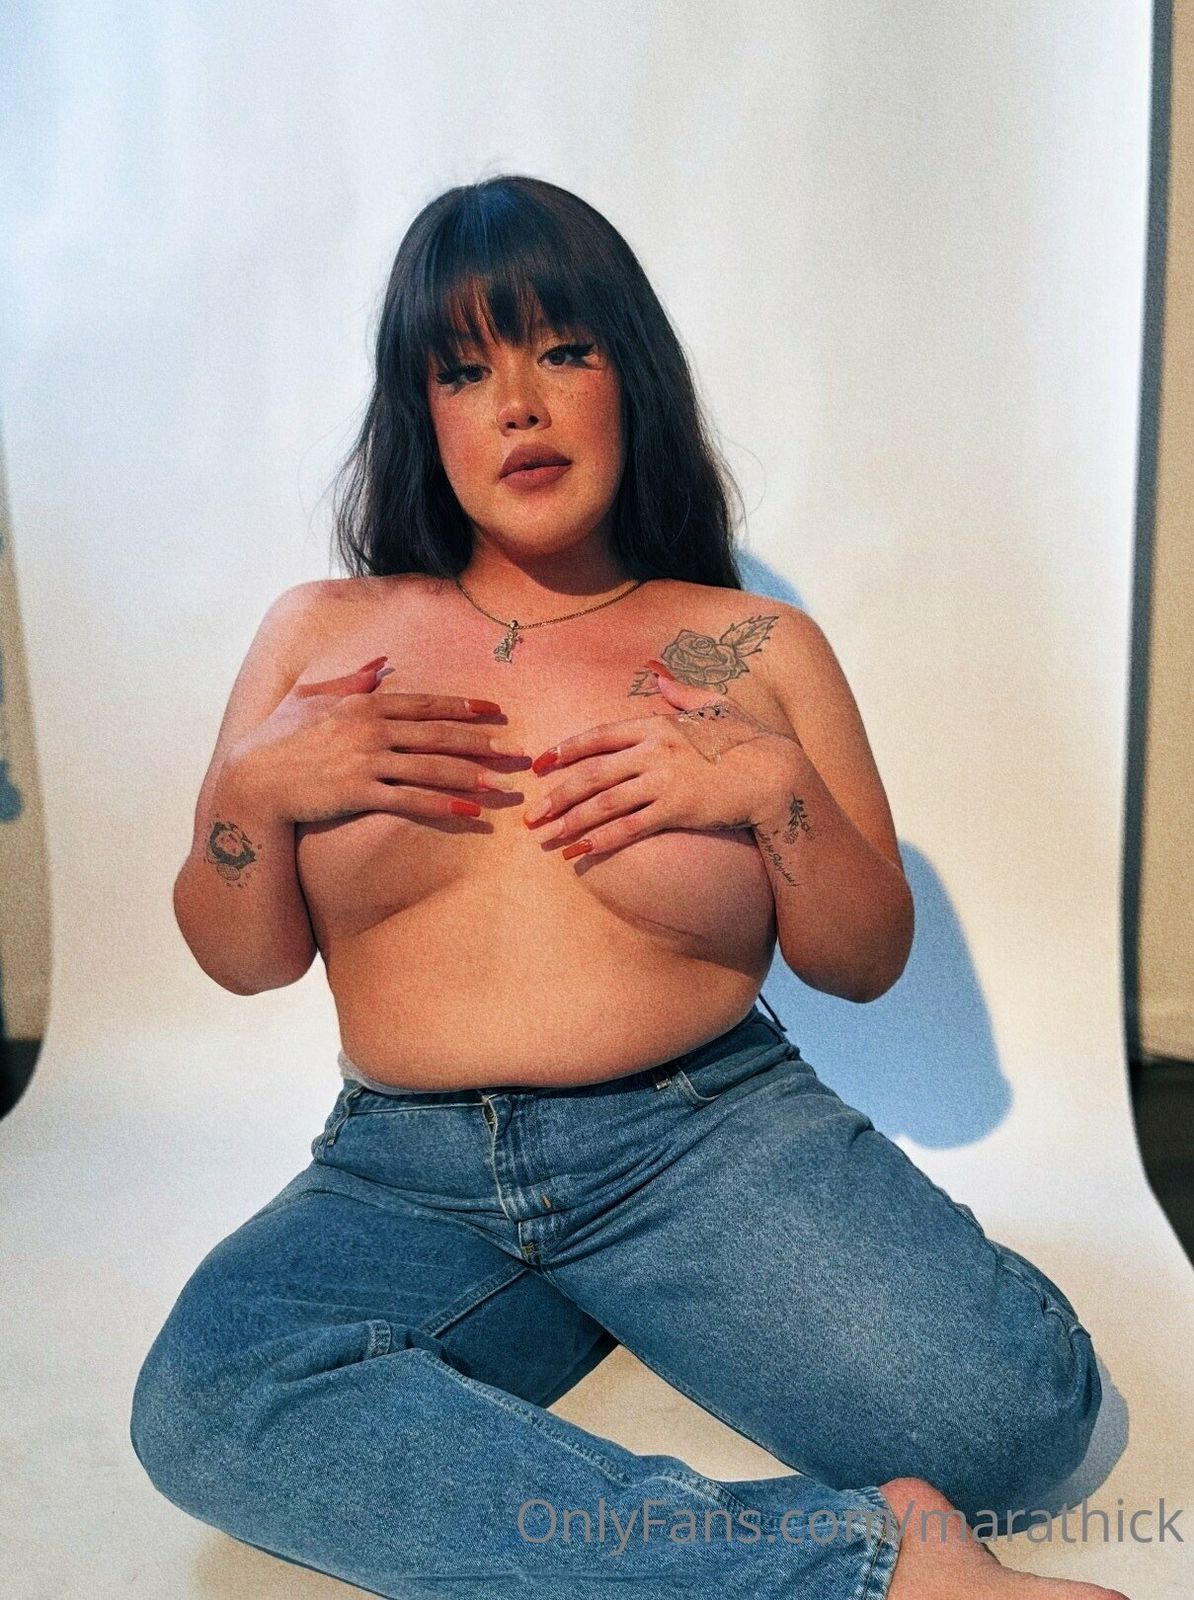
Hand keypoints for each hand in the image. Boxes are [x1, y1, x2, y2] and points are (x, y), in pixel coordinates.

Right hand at [227, 661, 525, 824]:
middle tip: (515, 752)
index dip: (462, 707)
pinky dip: (443, 805)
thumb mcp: (310, 696)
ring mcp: (366, 760)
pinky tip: (470, 812)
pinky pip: (410, 799)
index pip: (423, 704)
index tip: (493, 711)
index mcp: (363, 703)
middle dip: (480, 743)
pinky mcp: (358, 792)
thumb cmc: (277, 738)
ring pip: (430, 767)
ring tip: (502, 785)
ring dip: (471, 776)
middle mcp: (370, 728)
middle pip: (437, 734)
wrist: (251, 780)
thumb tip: (380, 662)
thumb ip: (349, 678)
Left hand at [523, 667, 805, 859]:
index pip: (599, 737)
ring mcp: (663, 781)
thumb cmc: (747, 739)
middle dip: (557, 794)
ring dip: (570, 821)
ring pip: (603, 803)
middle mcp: (654, 750)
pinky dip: (600, 841)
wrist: (776, 775)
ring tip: (545, 837)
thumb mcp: (714, 705)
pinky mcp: (676, 810)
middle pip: (592, 773)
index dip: (566, 751)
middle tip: (531, 813)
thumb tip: (657, 669)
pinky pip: (629, 828)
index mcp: (657, 724)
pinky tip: (578, 853)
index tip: (540, 765)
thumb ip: (680, 691)